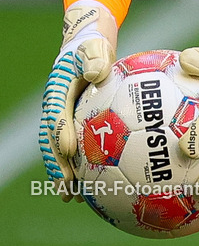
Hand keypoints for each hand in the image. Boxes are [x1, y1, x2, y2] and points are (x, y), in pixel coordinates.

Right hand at [39, 0, 117, 198]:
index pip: (58, 113)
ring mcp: (63, 120)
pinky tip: (92, 189)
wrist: (86, 50)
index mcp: (59, 91)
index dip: (62, 132)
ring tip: (73, 197)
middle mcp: (57, 109)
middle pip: (54, 141)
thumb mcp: (94, 47)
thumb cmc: (92, 48)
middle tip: (67, 185)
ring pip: (61, 152)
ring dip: (65, 174)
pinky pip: (76, 151)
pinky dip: (80, 170)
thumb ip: (94, 57)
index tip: (70, 149)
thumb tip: (96, 72)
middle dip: (59, 164)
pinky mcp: (74, 127)